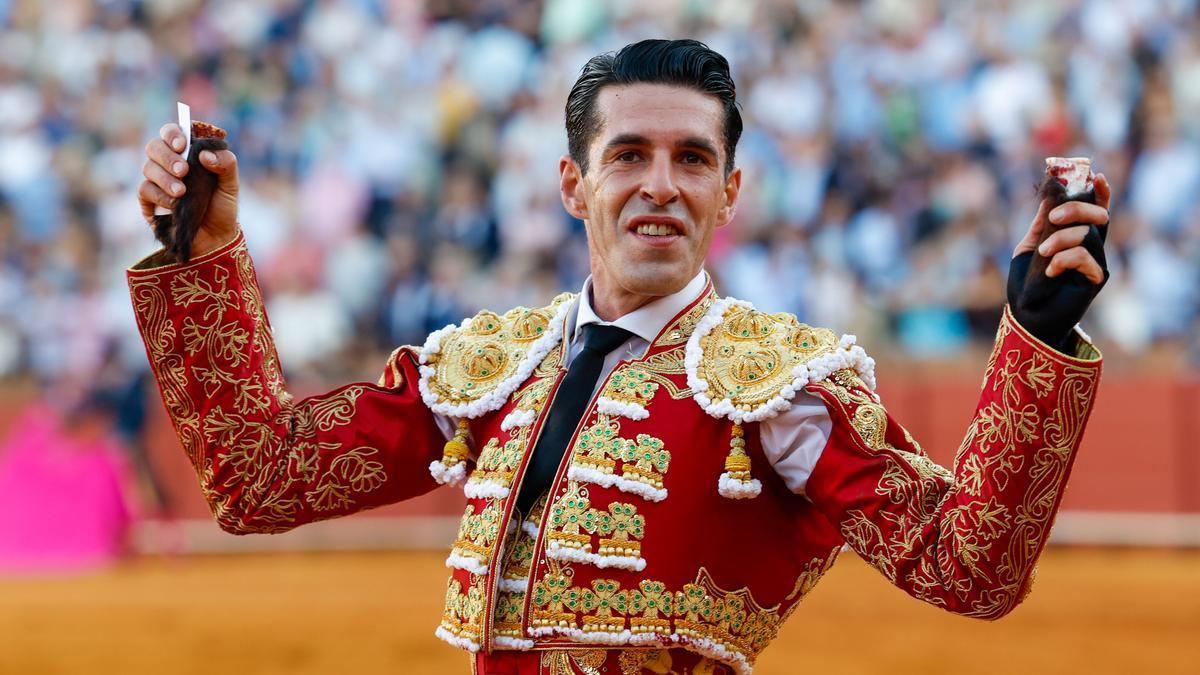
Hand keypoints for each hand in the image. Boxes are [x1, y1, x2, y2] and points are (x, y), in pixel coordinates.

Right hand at [138, 123, 240, 256]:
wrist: (216, 238)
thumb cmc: (222, 208)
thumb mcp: (231, 185)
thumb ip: (226, 164)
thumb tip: (204, 154)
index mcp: (186, 154)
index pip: (171, 133)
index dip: (172, 133)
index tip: (182, 144)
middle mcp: (168, 164)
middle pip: (154, 147)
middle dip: (167, 157)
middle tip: (184, 171)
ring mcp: (157, 182)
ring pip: (148, 168)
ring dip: (165, 179)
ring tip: (182, 192)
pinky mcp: (149, 201)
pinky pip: (144, 190)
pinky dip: (159, 195)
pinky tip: (173, 204)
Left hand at [1007, 173, 1110, 350]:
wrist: (1026, 316)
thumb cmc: (1026, 285)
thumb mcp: (1029, 248)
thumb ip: (1040, 225)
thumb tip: (1048, 198)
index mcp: (1077, 238)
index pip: (1095, 211)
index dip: (1100, 193)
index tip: (1095, 175)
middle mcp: (1091, 249)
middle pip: (1098, 216)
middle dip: (1076, 210)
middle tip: (1053, 219)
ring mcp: (1096, 264)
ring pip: (1088, 234)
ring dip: (1061, 239)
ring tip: (1044, 253)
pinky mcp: (1096, 280)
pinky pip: (1086, 257)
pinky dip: (1065, 259)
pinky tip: (1052, 271)